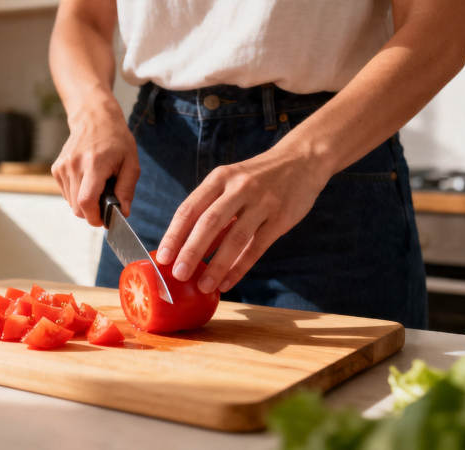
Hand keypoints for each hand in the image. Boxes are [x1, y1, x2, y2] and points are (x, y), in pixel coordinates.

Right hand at [51, 100, 139, 225]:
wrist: (94, 118)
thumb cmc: (116, 140)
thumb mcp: (131, 162)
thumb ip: (127, 189)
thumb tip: (123, 212)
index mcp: (94, 164)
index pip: (86, 201)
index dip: (94, 217)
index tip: (104, 220)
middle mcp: (74, 166)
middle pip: (77, 207)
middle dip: (92, 213)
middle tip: (105, 204)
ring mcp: (62, 167)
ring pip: (71, 203)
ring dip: (85, 203)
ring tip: (97, 186)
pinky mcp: (56, 168)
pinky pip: (66, 193)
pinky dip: (77, 194)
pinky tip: (87, 181)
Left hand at [155, 143, 331, 293]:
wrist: (302, 160)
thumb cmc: (258, 177)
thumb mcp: (231, 183)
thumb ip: (212, 211)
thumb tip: (186, 247)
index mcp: (220, 178)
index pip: (189, 208)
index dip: (174, 234)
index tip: (162, 257)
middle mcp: (239, 188)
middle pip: (209, 223)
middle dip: (190, 251)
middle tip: (177, 275)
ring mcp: (262, 202)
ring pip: (234, 238)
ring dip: (216, 265)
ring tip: (202, 286)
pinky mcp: (280, 218)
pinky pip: (256, 248)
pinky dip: (239, 268)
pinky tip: (227, 283)